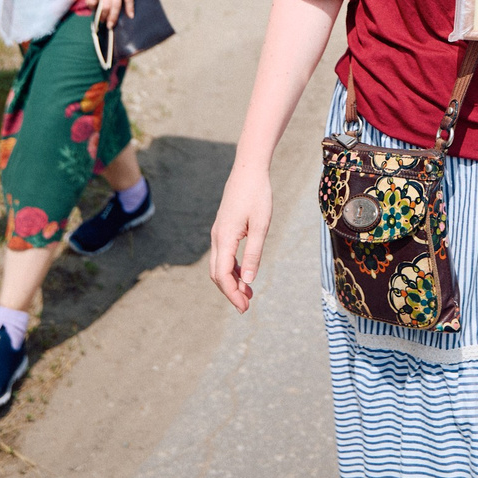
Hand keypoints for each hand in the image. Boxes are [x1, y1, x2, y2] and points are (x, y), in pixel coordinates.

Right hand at [208, 165, 272, 311]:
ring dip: (232, 282)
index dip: (232, 293)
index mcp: (225, 237)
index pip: (222, 274)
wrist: (248, 170)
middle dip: (230, 292)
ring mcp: (219, 233)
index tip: (244, 307)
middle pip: (217, 274)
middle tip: (246, 307)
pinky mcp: (224, 229)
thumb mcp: (260, 226)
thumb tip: (247, 280)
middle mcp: (217, 237)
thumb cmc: (257, 195)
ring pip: (219, 265)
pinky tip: (244, 275)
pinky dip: (232, 269)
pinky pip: (223, 255)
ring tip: (248, 294)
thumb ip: (253, 254)